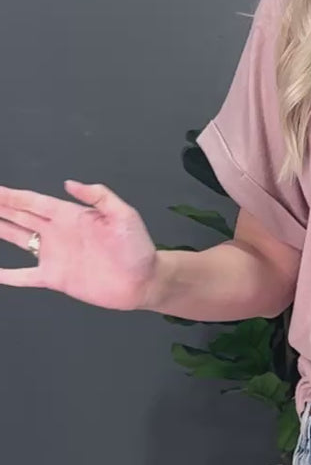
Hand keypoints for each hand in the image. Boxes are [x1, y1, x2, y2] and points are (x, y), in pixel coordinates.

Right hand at [0, 179, 158, 310]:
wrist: (143, 281)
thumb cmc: (137, 247)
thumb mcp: (123, 215)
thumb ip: (98, 196)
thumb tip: (69, 183)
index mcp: (69, 215)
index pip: (32, 202)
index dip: (10, 196)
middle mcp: (56, 232)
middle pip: (18, 216)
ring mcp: (54, 255)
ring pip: (17, 239)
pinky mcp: (56, 278)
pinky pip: (26, 276)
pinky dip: (9, 275)